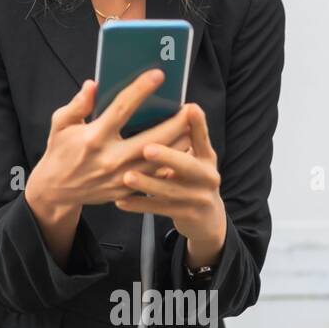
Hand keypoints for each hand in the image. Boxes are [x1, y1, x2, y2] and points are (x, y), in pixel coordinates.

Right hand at [26, 68, 192, 213]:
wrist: (56, 190)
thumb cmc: (60, 152)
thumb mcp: (60, 125)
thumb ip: (78, 104)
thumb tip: (93, 84)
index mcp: (93, 137)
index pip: (122, 108)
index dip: (141, 89)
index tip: (158, 75)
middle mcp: (110, 158)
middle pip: (153, 138)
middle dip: (175, 122)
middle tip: (190, 107)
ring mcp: (120, 177)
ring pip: (160, 159)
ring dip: (179, 143)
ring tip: (191, 127)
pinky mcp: (127, 189)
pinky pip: (155, 175)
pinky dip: (170, 162)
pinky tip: (181, 150)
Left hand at [113, 101, 226, 266]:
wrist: (208, 219)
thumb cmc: (190, 178)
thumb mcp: (193, 159)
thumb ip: (180, 140)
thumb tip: (155, 111)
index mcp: (207, 156)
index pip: (201, 137)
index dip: (197, 123)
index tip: (189, 108)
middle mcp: (207, 175)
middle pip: (187, 165)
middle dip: (168, 156)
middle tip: (147, 149)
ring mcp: (199, 198)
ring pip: (170, 190)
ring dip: (147, 183)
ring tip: (127, 177)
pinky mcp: (188, 215)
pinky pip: (159, 209)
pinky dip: (139, 204)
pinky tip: (120, 200)